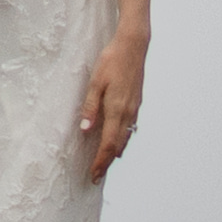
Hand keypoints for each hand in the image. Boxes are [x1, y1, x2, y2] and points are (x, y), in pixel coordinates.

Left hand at [69, 29, 148, 177]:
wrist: (133, 46)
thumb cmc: (112, 61)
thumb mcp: (95, 82)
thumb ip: (90, 107)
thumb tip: (85, 130)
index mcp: (116, 109)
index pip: (108, 144)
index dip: (101, 161)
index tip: (94, 174)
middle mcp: (128, 113)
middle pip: (117, 146)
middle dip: (106, 162)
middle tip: (97, 175)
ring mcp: (134, 109)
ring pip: (125, 139)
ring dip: (114, 153)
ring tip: (105, 163)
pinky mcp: (136, 104)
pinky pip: (130, 129)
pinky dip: (122, 140)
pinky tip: (117, 142)